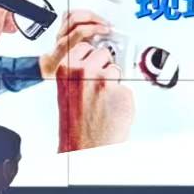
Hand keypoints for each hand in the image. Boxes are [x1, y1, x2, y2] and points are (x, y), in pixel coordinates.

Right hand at [50, 11, 136, 152]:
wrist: (85, 147)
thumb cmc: (75, 124)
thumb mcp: (67, 91)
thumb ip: (77, 73)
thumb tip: (93, 60)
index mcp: (67, 69)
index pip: (85, 46)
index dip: (91, 56)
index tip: (92, 62)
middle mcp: (84, 71)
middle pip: (103, 53)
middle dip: (104, 66)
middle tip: (98, 87)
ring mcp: (104, 80)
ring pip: (117, 68)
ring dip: (115, 81)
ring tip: (105, 100)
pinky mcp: (121, 91)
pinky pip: (126, 87)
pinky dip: (123, 97)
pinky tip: (113, 108)